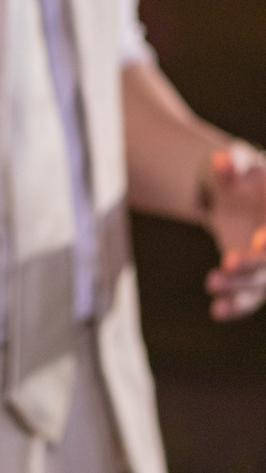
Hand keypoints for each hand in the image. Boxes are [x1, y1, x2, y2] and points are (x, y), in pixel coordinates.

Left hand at [204, 143, 265, 320]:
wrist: (239, 194)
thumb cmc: (243, 176)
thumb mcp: (237, 164)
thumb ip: (232, 163)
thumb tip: (223, 160)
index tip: (259, 244)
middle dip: (252, 266)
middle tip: (227, 263)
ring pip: (260, 284)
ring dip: (239, 288)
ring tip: (211, 284)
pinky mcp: (256, 280)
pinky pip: (250, 298)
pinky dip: (236, 306)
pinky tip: (217, 312)